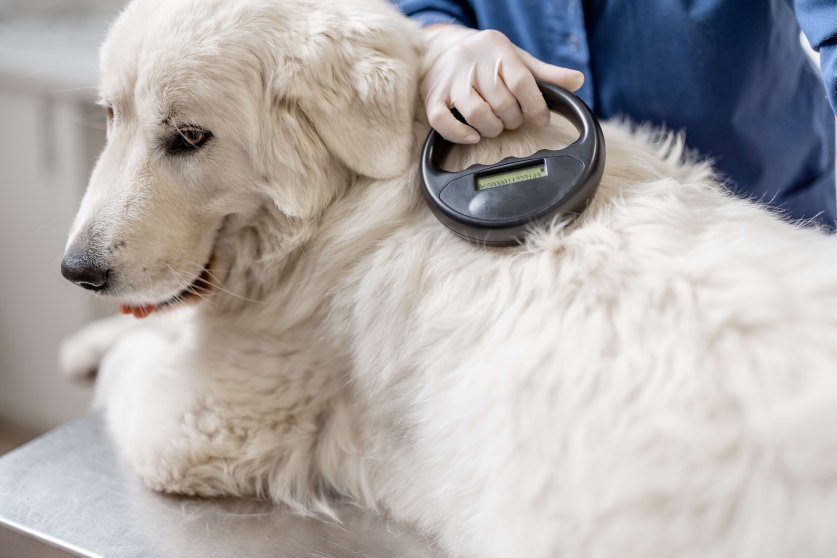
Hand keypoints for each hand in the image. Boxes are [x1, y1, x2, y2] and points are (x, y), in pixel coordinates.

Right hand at [421, 25, 584, 143]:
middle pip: (502, 102)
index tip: (540, 119)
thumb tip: (577, 81)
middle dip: (513, 119)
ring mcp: (450, 80)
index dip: (535, 106)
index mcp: (497, 49)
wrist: (442, 47)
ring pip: (476, 113)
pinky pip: (443, 121)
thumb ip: (545, 73)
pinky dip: (460, 134)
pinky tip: (473, 136)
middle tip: (513, 120)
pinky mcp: (432, 96)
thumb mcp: (517, 59)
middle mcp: (472, 62)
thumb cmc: (486, 59)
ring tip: (495, 125)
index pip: (522, 82)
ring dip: (491, 128)